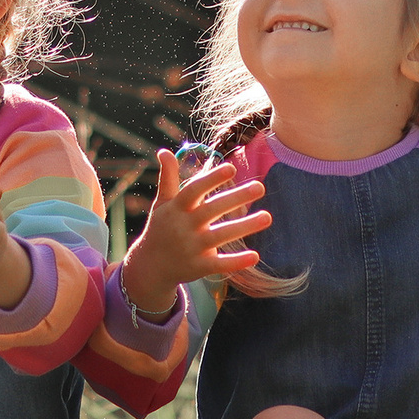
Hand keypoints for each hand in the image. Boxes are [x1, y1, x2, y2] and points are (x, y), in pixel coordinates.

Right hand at [120, 149, 272, 314]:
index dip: (211, 179)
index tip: (232, 168)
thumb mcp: (161, 203)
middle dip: (235, 198)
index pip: (194, 190)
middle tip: (260, 187)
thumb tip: (164, 151)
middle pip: (212, 210)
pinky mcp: (199, 267)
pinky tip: (255, 256)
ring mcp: (192, 248)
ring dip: (244, 226)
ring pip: (221, 235)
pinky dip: (236, 262)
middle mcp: (184, 226)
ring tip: (268, 217)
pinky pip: (220, 264)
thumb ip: (167, 178)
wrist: (150, 266)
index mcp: (176, 208)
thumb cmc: (160, 228)